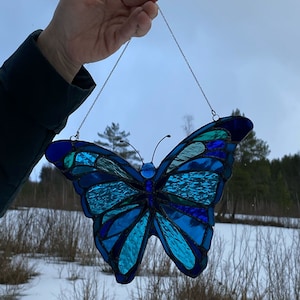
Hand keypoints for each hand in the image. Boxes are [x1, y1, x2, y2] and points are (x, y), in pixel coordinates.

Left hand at [37, 0, 157, 81]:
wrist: (62, 42)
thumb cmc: (68, 14)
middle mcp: (119, 8)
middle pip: (139, 2)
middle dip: (148, 0)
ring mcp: (120, 24)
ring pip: (140, 18)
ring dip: (148, 13)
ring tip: (150, 9)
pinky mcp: (118, 38)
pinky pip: (131, 31)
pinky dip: (139, 26)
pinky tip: (142, 20)